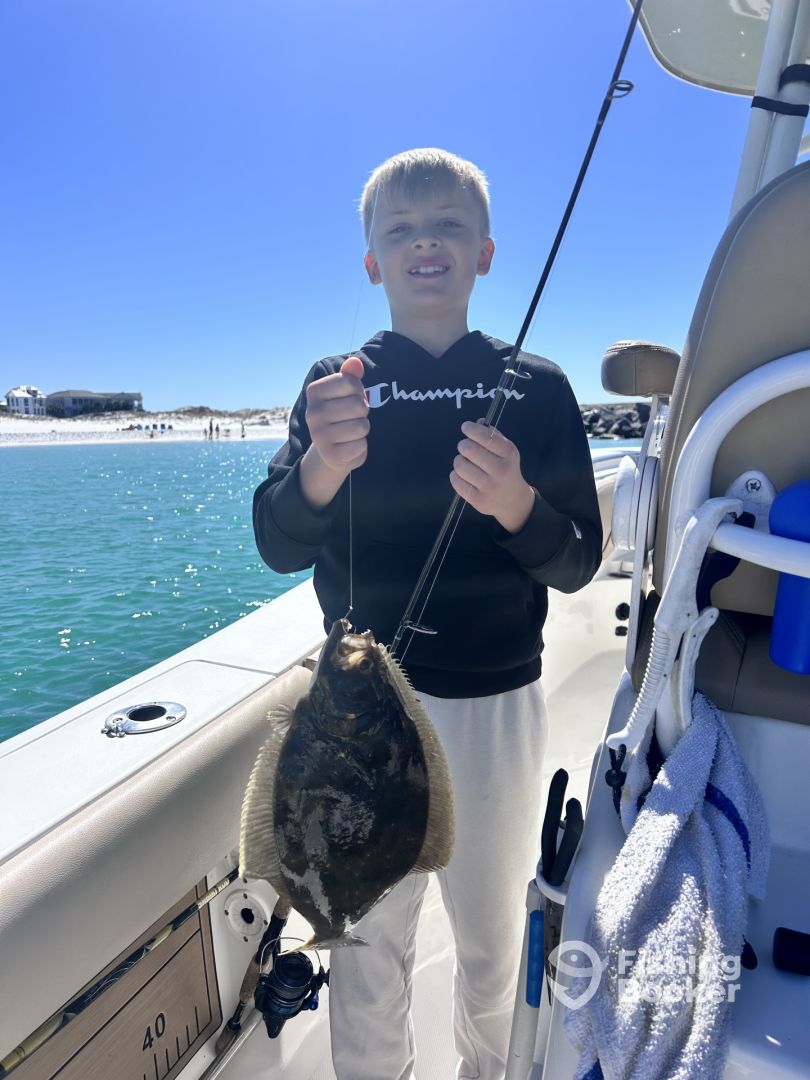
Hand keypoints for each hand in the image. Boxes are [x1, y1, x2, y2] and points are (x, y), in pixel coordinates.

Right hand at [305, 356, 368, 473]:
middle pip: (358, 405)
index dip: (359, 390)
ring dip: (363, 429)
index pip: (351, 382)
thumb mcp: (344, 393)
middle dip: (363, 411)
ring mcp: (319, 436)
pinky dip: (361, 446)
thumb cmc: (341, 414)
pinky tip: (350, 446)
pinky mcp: (330, 455)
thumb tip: (355, 362)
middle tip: (353, 417)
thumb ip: (350, 376)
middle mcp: (312, 413)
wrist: (331, 449)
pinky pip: (361, 445)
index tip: (351, 398)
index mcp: (314, 392)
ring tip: (351, 431)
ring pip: (361, 426)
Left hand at [451, 420, 534, 533]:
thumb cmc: (506, 469)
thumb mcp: (506, 451)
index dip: (472, 429)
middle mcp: (500, 470)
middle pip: (468, 449)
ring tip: (465, 463)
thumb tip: (477, 423)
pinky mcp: (478, 500)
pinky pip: (456, 481)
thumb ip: (493, 435)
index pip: (486, 437)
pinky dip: (455, 475)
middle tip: (465, 447)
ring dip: (459, 461)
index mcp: (508, 454)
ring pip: (460, 465)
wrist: (513, 500)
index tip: (465, 427)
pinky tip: (463, 476)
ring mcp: (489, 487)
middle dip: (463, 445)